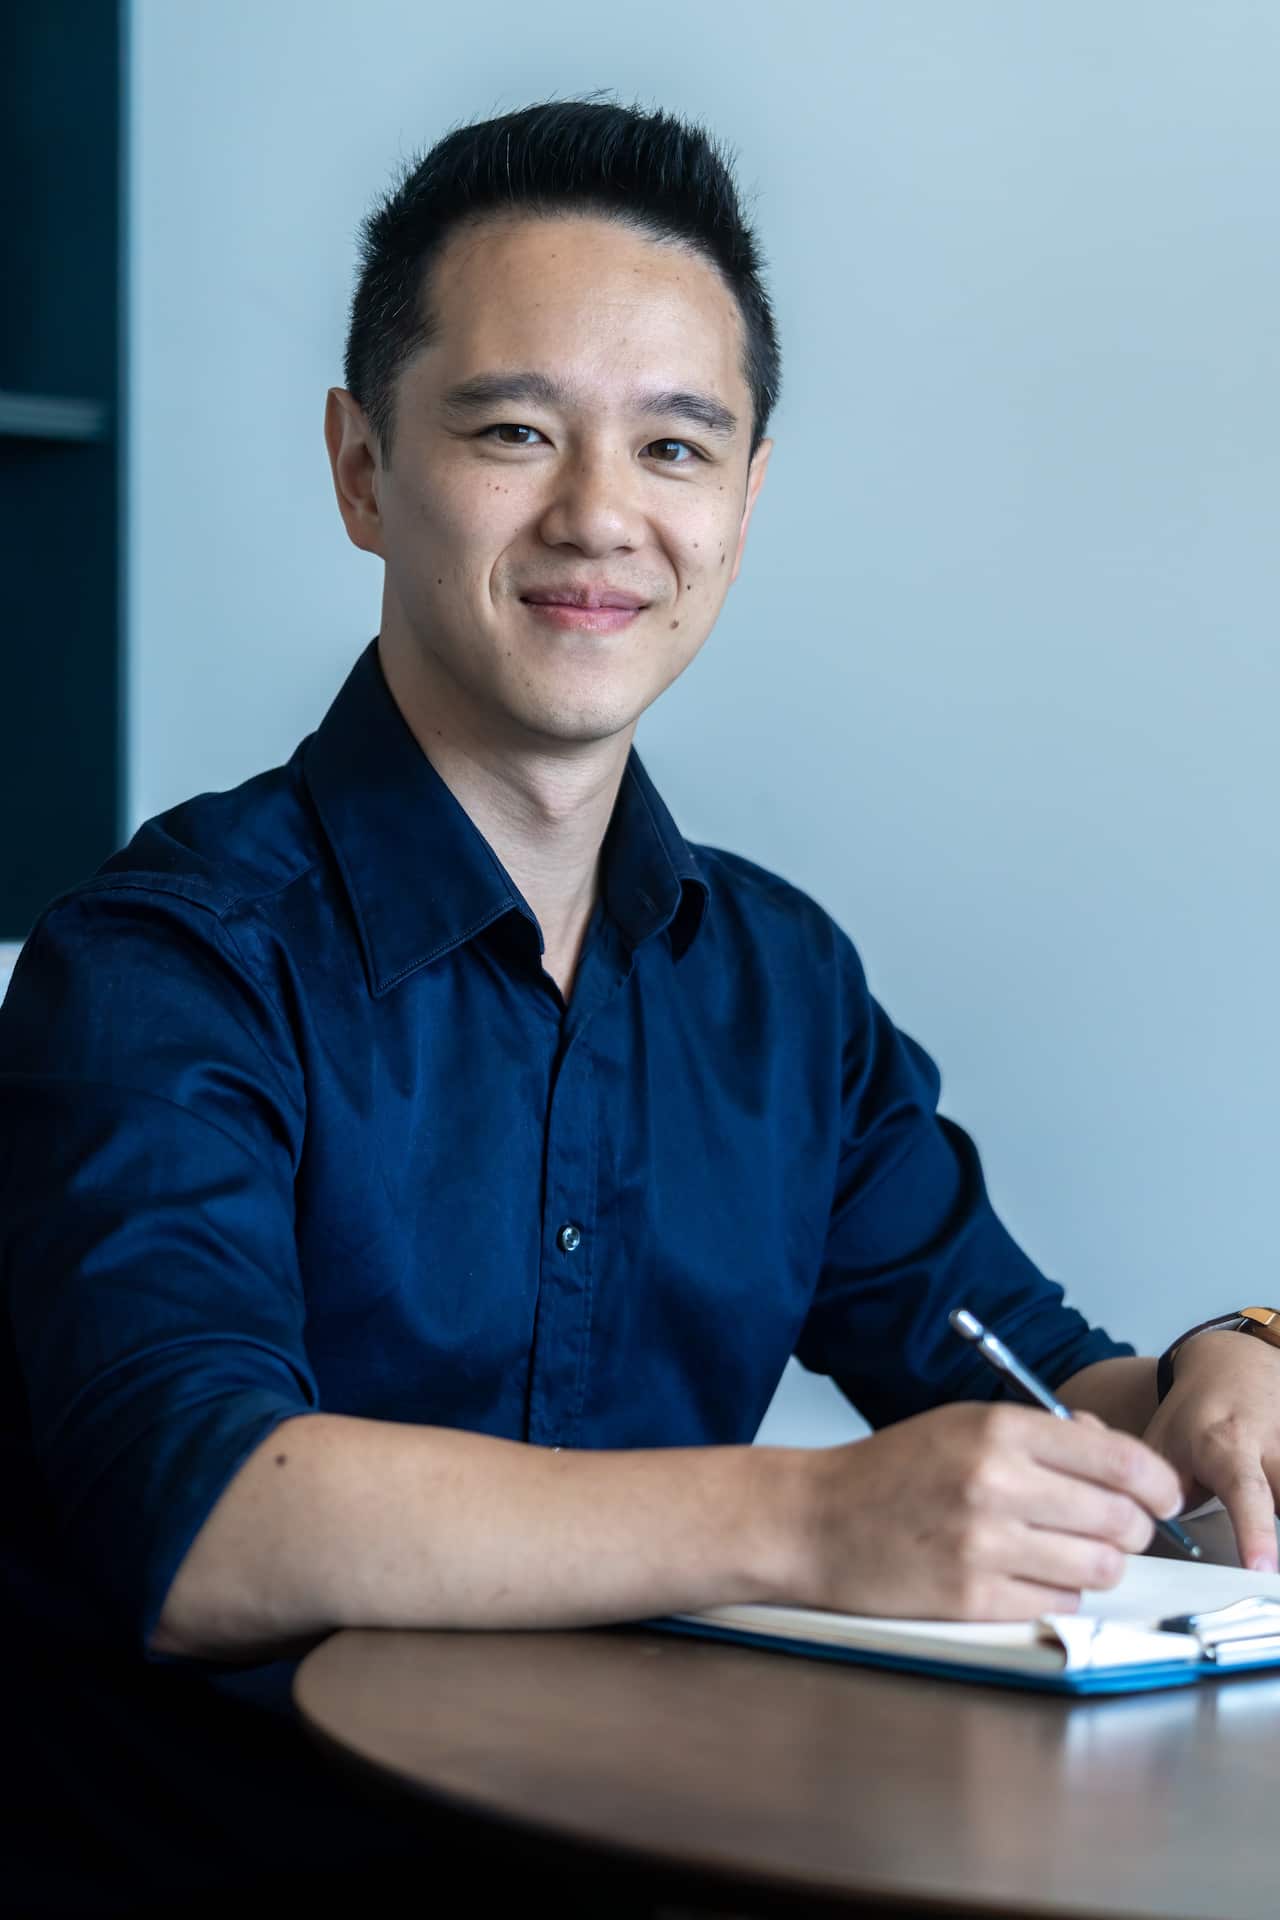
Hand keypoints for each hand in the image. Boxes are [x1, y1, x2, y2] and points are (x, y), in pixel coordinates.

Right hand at [792, 1400, 1183, 1619]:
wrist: (814, 1519)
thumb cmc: (892, 1471)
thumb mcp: (963, 1425)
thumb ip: (1042, 1435)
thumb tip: (1117, 1457)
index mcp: (997, 1429)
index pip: (1120, 1459)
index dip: (1158, 1484)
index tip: (1163, 1496)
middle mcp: (995, 1482)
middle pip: (1120, 1519)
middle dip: (1130, 1529)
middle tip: (1113, 1529)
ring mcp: (984, 1544)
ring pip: (1098, 1568)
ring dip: (1096, 1565)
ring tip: (1066, 1553)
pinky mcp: (971, 1598)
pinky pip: (1057, 1604)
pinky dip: (1056, 1594)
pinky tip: (1028, 1576)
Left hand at [1143, 1330, 1279, 1572]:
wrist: (1233, 1363)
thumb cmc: (1195, 1414)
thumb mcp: (1163, 1447)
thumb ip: (1158, 1495)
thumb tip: (1149, 1537)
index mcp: (1225, 1446)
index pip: (1244, 1491)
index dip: (1254, 1533)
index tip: (1261, 1568)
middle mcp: (1272, 1444)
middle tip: (1267, 1571)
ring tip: (1268, 1528)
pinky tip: (1274, 1509)